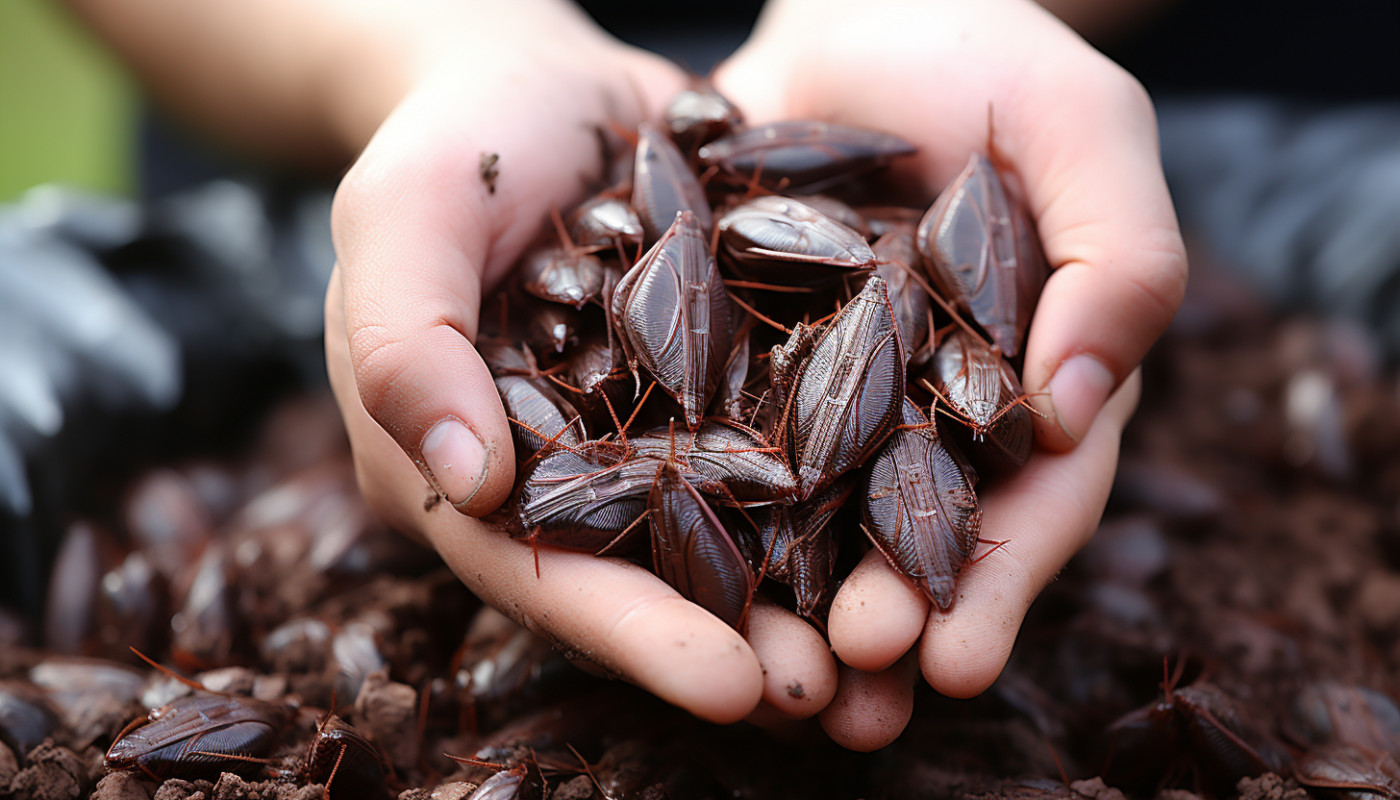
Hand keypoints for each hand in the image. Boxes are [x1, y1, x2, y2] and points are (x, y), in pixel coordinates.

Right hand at [325, 1, 838, 724]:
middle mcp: (570, 474)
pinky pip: (788, 437)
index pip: (545, 571)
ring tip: (896, 642)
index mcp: (474, 467)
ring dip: (807, 591)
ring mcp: (653, 431)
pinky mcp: (724, 381)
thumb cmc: (455, 143)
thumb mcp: (403, 214)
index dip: (633, 633)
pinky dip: (849, 483)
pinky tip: (921, 521)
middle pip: (650, 576)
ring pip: (732, 529)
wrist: (543, 85)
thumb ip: (405, 341)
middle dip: (737, 641)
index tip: (728, 685)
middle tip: (834, 697)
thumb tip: (466, 481)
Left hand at [712, 0, 1184, 747]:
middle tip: (847, 688)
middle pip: (913, 536)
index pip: (1027, 502)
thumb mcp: (1082, 127)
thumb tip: (1077, 403)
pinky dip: (699, 512)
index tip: (954, 658)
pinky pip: (711, 444)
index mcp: (1026, 377)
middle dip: (885, 620)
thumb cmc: (981, 53)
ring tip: (767, 686)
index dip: (995, 583)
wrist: (848, 8)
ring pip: (810, 519)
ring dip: (790, 608)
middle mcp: (925, 409)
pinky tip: (668, 576)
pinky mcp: (731, 364)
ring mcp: (824, 394)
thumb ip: (1120, 256)